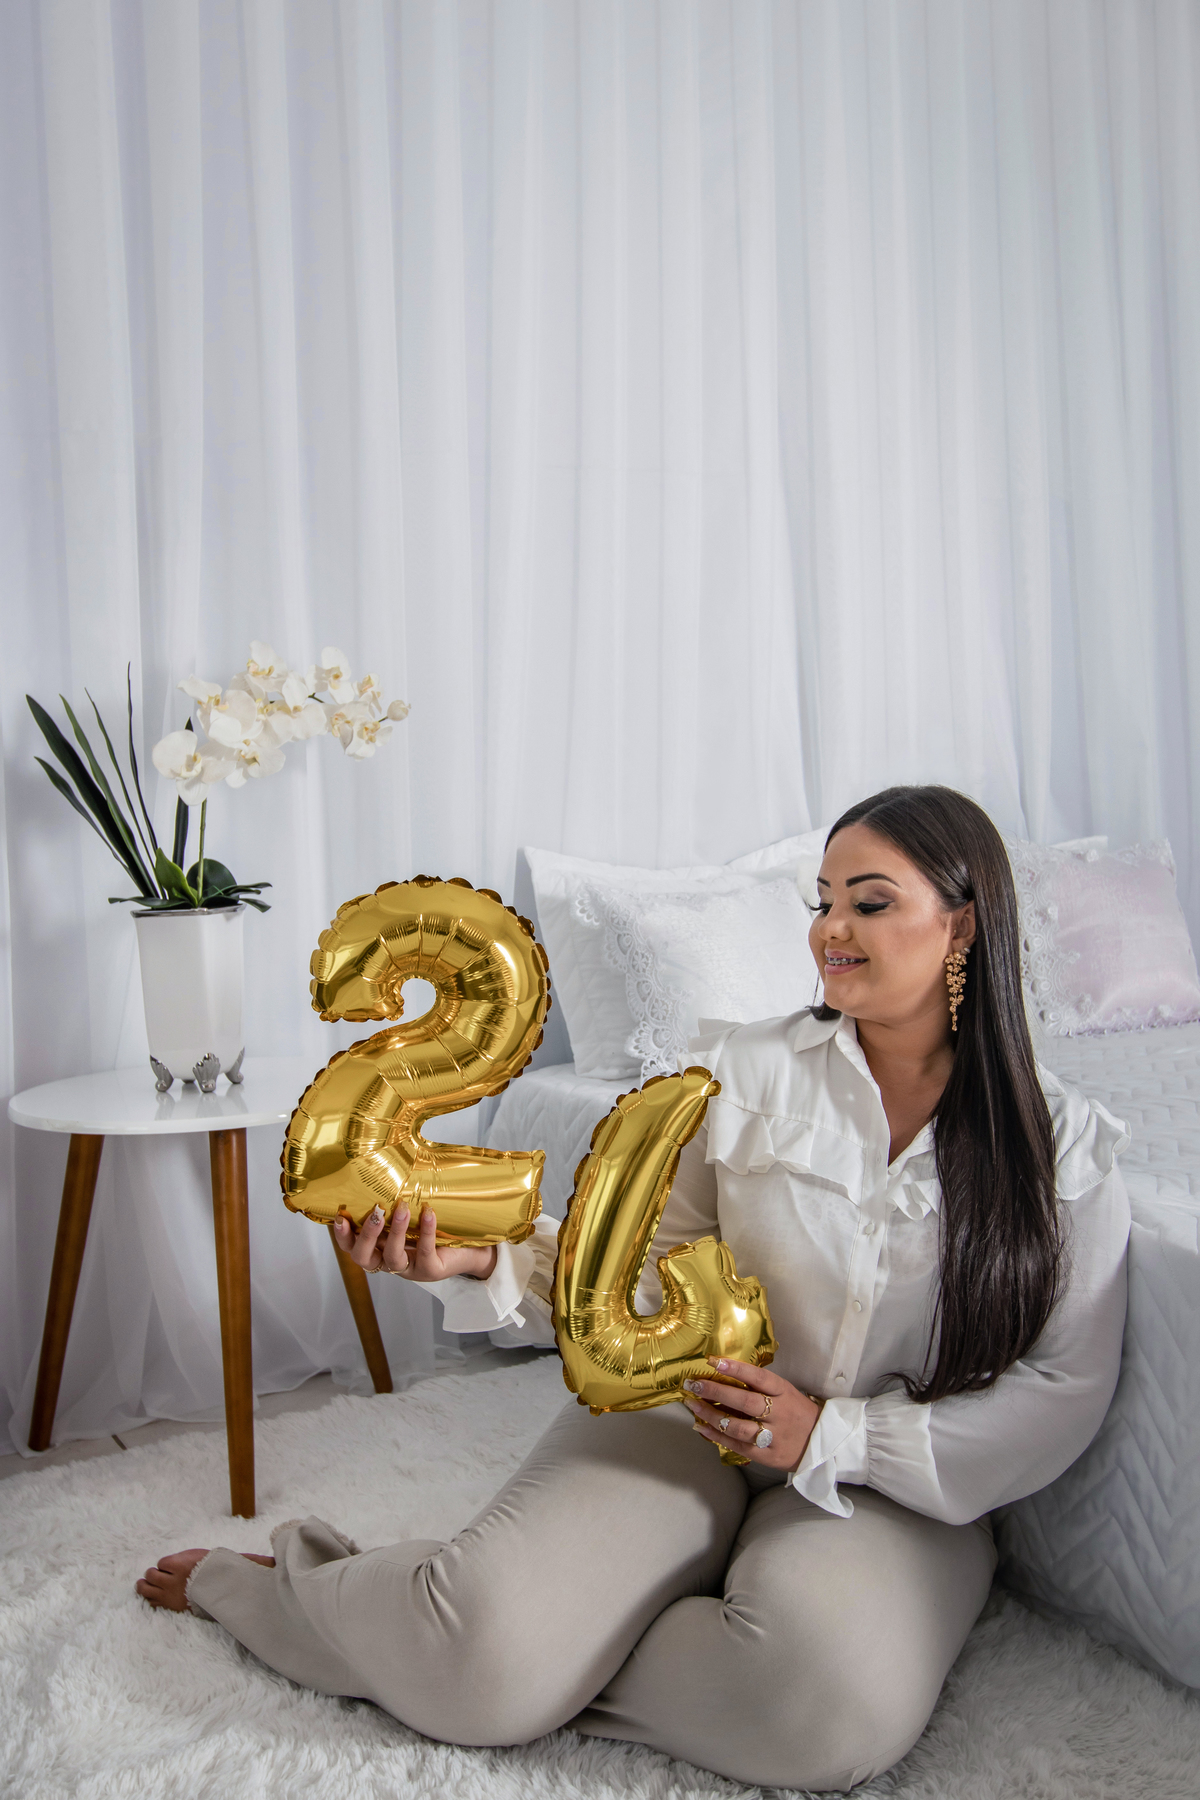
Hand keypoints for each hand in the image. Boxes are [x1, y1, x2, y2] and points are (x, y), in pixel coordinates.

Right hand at [332, 1204, 498, 1282]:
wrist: (468, 1249)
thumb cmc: (435, 1229)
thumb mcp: (410, 1215)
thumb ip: (395, 1203)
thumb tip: (385, 1164)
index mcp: (379, 1248)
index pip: (351, 1246)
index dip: (342, 1235)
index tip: (340, 1216)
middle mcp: (389, 1261)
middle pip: (363, 1257)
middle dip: (366, 1235)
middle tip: (376, 1212)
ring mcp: (409, 1268)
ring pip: (392, 1257)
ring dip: (395, 1232)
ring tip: (402, 1209)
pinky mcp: (430, 1271)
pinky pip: (424, 1252)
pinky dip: (425, 1232)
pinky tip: (428, 1213)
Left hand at [682, 1357, 821, 1472]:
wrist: (821, 1443)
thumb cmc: (797, 1413)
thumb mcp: (786, 1393)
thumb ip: (761, 1386)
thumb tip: (725, 1374)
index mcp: (784, 1392)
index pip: (759, 1377)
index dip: (736, 1368)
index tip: (714, 1361)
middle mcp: (779, 1413)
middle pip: (744, 1402)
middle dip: (715, 1391)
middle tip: (693, 1383)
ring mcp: (773, 1436)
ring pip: (737, 1426)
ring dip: (711, 1415)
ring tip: (693, 1404)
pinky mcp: (767, 1455)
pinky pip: (737, 1446)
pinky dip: (716, 1436)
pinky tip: (701, 1427)